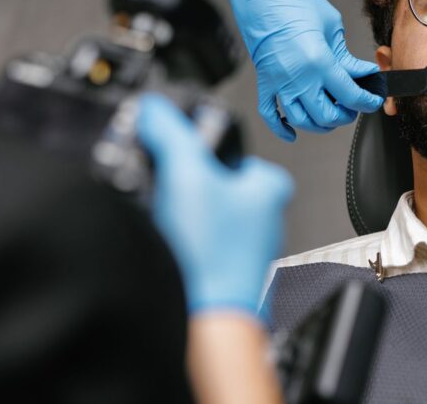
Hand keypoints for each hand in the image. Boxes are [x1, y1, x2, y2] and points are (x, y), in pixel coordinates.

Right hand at [137, 93, 293, 314]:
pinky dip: (182, 241)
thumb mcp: (186, 174)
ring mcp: (247, 246)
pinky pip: (199, 243)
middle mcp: (267, 217)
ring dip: (182, 215)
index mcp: (270, 186)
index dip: (199, 149)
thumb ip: (170, 133)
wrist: (206, 317)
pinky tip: (170, 246)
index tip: (178, 155)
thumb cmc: (214, 254)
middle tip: (169, 192)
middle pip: (214, 182)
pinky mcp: (226, 270)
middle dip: (186, 184)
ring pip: (205, 215)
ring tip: (170, 222)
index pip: (234, 150)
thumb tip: (155, 108)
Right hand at [211, 0, 382, 140]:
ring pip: (302, 121)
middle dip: (346, 114)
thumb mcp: (331, 27)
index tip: (373, 99)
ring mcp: (279, 82)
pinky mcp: (264, 80)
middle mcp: (297, 78)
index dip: (367, 101)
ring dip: (321, 123)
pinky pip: (270, 114)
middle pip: (327, 116)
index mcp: (319, 62)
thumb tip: (361, 73)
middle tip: (355, 104)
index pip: (350, 95)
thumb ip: (346, 57)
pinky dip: (282, 128)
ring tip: (333, 113)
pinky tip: (294, 131)